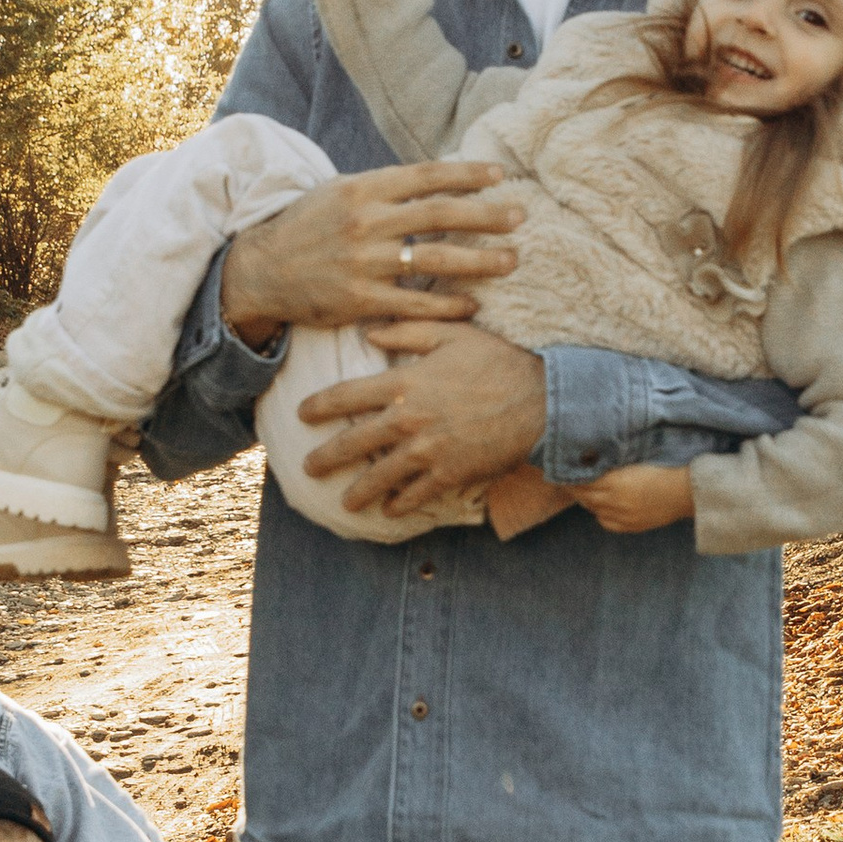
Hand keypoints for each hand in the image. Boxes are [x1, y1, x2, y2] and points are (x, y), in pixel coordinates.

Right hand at [217, 161, 522, 344]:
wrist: (263, 269)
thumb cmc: (309, 226)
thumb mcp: (341, 192)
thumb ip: (386, 188)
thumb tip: (439, 179)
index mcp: (364, 189)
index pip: (427, 176)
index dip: (467, 175)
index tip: (500, 177)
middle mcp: (366, 222)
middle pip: (439, 215)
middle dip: (485, 216)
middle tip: (520, 218)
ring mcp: (364, 263)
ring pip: (434, 259)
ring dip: (479, 261)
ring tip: (511, 261)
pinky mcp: (360, 300)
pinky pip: (415, 303)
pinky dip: (447, 304)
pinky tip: (472, 305)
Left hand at [298, 321, 549, 517]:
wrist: (540, 401)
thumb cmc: (497, 360)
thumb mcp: (452, 333)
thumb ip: (407, 331)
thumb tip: (370, 332)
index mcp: (404, 383)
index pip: (346, 396)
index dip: (319, 406)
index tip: (302, 414)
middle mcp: (408, 420)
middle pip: (353, 444)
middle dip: (326, 458)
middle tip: (308, 469)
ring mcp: (427, 452)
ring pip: (379, 477)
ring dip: (359, 492)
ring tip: (347, 502)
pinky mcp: (448, 474)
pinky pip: (415, 494)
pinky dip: (399, 504)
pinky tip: (389, 510)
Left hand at [573, 464, 696, 532]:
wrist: (688, 491)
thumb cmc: (666, 467)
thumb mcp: (637, 459)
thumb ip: (613, 460)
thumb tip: (593, 458)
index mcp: (615, 481)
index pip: (581, 479)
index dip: (570, 473)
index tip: (563, 466)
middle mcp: (614, 501)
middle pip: (583, 495)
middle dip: (574, 486)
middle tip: (568, 477)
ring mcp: (621, 516)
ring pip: (592, 508)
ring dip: (586, 499)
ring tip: (583, 489)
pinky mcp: (630, 526)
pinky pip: (605, 521)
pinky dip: (599, 512)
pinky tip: (600, 504)